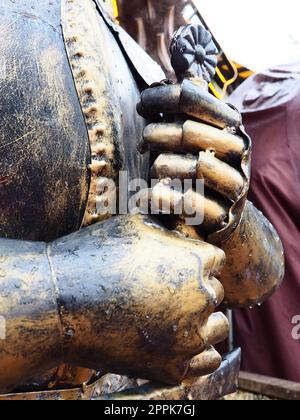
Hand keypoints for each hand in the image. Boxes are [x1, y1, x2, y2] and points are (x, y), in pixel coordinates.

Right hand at [50, 215, 228, 383]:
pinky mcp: (172, 367)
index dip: (196, 260)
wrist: (59, 301)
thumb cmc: (93, 254)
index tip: (176, 264)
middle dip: (196, 288)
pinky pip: (205, 362)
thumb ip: (167, 223)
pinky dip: (197, 352)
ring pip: (216, 327)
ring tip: (174, 315)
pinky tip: (178, 342)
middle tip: (166, 289)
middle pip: (215, 293)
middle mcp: (201, 299)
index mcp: (196, 261)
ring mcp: (188, 337)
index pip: (215, 260)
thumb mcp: (133, 223)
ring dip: (203, 321)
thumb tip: (180, 224)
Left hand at [137, 79, 250, 243]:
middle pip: (188, 131)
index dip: (161, 97)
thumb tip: (160, 81)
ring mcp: (235, 184)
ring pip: (195, 167)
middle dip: (156, 134)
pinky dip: (160, 198)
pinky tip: (144, 197)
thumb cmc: (199, 171)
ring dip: (162, 168)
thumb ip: (181, 112)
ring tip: (152, 171)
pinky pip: (189, 202)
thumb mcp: (193, 138)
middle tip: (143, 143)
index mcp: (231, 125)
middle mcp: (239, 151)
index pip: (192, 98)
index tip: (141, 104)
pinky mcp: (224, 215)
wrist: (222, 217)